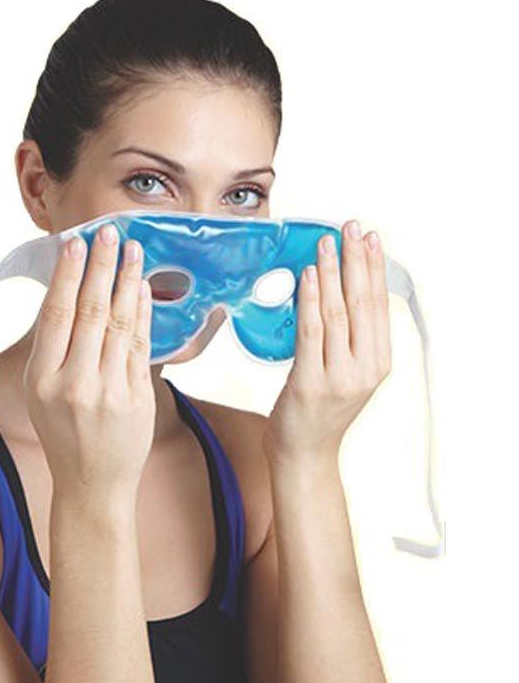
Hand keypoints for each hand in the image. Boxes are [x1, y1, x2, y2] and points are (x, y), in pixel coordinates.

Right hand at [23, 223, 154, 502]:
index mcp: (41, 380)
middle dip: (101, 267)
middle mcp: (74, 384)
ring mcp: (109, 391)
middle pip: (90, 312)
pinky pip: (141, 345)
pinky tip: (144, 289)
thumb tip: (71, 295)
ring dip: (127, 282)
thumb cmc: (65, 435)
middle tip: (109, 234)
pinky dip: (143, 313)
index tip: (75, 244)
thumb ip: (55, 349)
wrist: (93, 483)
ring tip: (132, 252)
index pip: (55, 315)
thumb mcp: (42, 394)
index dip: (66, 275)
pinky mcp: (138, 398)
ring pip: (120, 324)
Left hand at [262, 219, 391, 474]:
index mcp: (378, 363)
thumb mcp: (348, 374)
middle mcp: (365, 369)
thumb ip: (350, 340)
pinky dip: (311, 299)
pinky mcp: (311, 383)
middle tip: (350, 227)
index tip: (369, 238)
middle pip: (362, 303)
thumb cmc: (321, 412)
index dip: (374, 268)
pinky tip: (310, 275)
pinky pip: (312, 332)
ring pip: (338, 312)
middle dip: (356, 260)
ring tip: (327, 242)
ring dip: (332, 272)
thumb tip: (340, 292)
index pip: (378, 306)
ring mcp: (340, 377)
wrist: (305, 455)